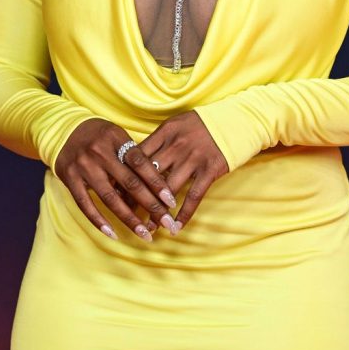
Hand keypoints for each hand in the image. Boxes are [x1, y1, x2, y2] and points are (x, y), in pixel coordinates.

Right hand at [54, 118, 180, 242]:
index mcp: (116, 139)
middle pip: (130, 183)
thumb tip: (158, 183)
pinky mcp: (70, 179)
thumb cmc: (99, 135)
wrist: (64, 130)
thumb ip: (133, 155)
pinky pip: (85, 204)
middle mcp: (100, 153)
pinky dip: (99, 220)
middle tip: (166, 222)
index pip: (141, 163)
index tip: (171, 201)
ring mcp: (84, 167)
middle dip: (150, 205)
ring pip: (110, 198)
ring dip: (129, 219)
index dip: (157, 183)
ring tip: (145, 234)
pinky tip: (112, 233)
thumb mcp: (118, 135)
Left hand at [135, 111, 228, 231]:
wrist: (235, 121)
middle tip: (124, 214)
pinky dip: (184, 214)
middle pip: (149, 176)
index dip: (125, 175)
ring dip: (157, 211)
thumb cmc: (201, 124)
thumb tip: (134, 159)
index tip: (113, 190)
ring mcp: (193, 159)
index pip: (138, 156)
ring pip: (168, 190)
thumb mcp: (176, 124)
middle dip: (135, 197)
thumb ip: (157, 140)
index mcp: (165, 132)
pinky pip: (194, 196)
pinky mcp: (209, 170)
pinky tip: (175, 228)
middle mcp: (177, 145)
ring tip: (147, 227)